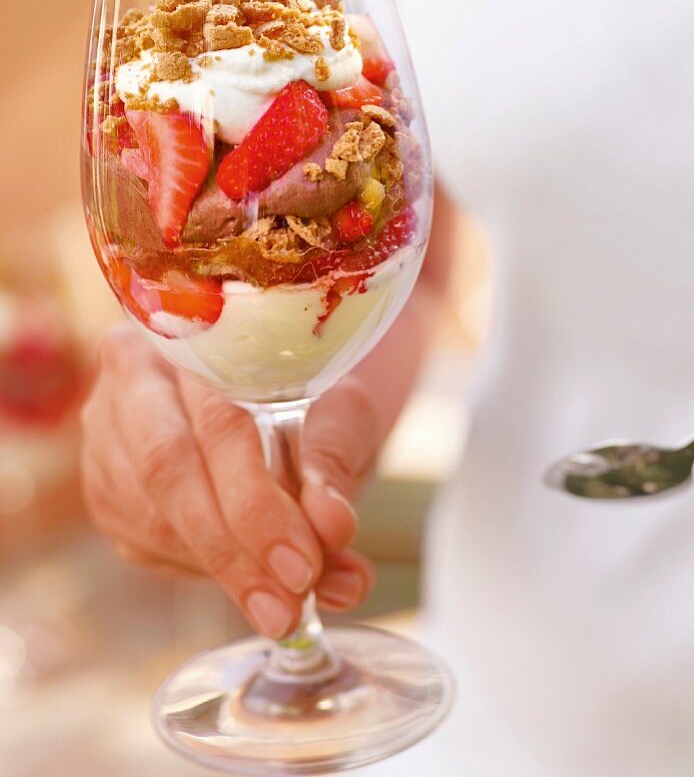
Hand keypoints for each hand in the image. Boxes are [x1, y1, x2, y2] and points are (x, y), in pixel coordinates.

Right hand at [81, 326, 377, 637]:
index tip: (307, 565)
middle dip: (234, 548)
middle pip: (167, 470)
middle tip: (289, 602)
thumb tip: (333, 526)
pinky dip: (199, 570)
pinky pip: (142, 541)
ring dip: (220, 571)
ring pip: (149, 514)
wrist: (287, 402)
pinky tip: (245, 582)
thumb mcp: (340, 416)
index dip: (259, 504)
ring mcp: (108, 433)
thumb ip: (333, 466)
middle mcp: (133, 377)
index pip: (217, 425)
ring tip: (281, 606)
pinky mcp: (106, 487)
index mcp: (194, 335)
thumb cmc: (314, 400)